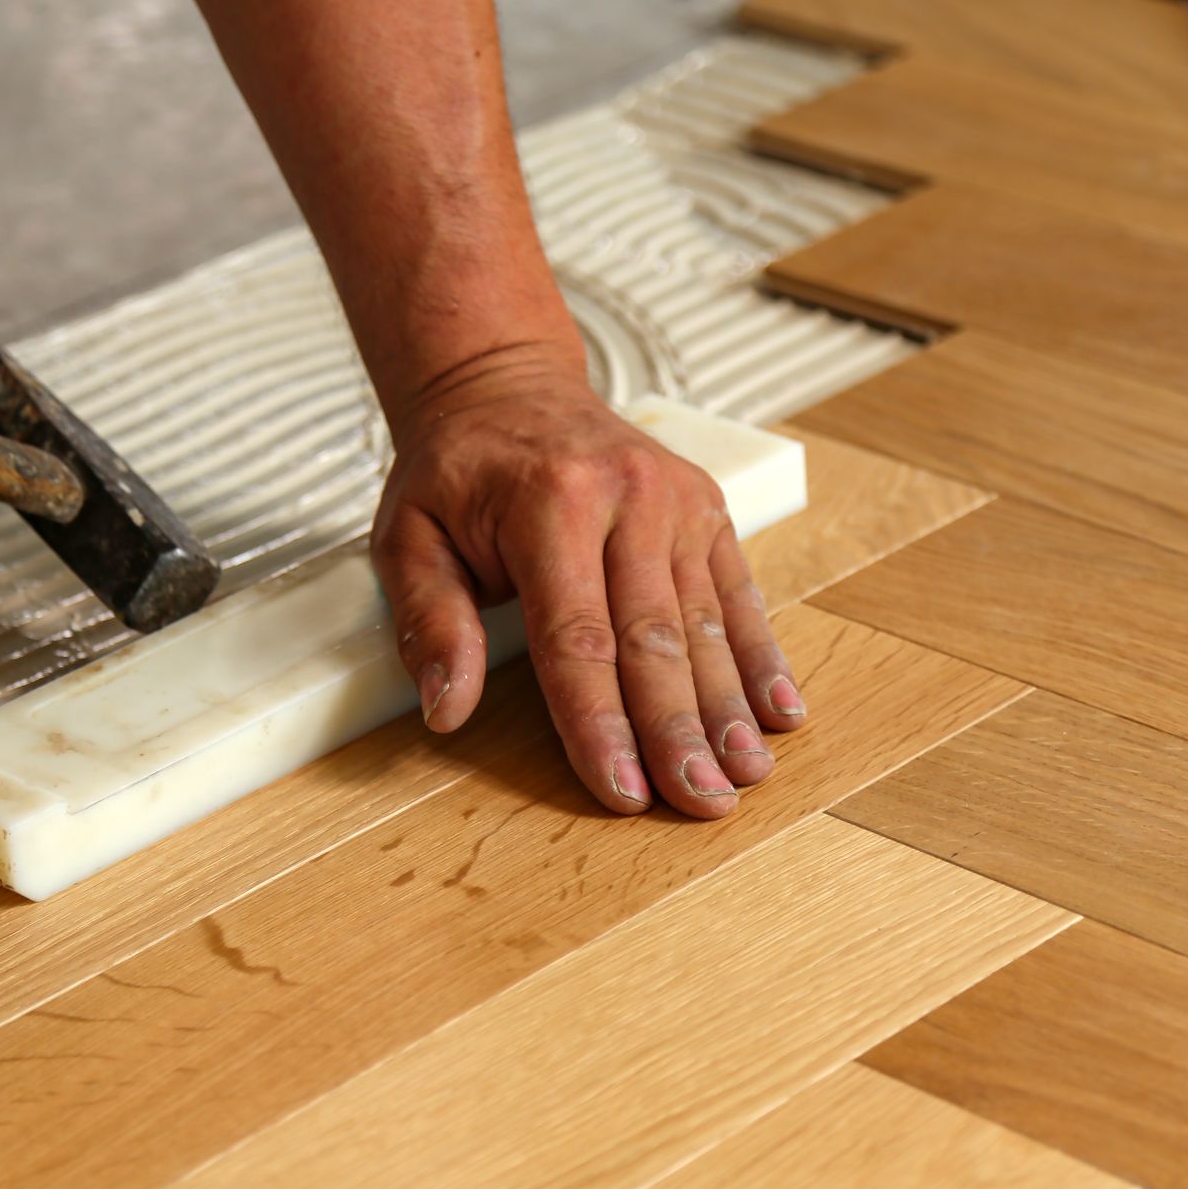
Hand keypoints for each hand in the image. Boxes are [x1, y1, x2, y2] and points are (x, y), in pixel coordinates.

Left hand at [372, 342, 807, 817]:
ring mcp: (676, 501)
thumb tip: (447, 710)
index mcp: (550, 505)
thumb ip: (430, 622)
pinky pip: (738, 593)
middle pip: (654, 639)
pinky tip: (780, 713)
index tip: (621, 791)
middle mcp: (627, 498)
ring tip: (745, 775)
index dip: (600, 723)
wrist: (507, 385)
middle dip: (678, 731)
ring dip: (727, 707)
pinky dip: (760, 656)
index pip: (577, 640)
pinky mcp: (707, 507)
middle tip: (701, 802)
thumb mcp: (407, 535)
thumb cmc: (455, 472)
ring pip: (704, 624)